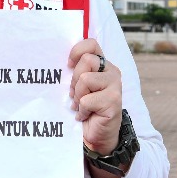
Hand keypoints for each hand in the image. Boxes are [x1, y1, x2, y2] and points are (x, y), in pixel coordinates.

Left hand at [67, 38, 122, 156]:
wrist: (96, 133)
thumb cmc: (85, 106)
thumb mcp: (78, 84)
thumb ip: (76, 70)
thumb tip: (60, 58)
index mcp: (103, 64)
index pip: (91, 44)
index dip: (77, 51)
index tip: (69, 65)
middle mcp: (112, 72)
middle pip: (87, 61)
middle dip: (75, 79)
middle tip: (76, 94)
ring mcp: (115, 86)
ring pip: (85, 79)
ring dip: (78, 95)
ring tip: (81, 104)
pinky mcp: (114, 101)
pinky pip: (86, 99)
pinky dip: (81, 109)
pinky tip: (86, 114)